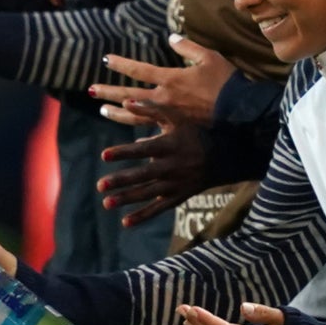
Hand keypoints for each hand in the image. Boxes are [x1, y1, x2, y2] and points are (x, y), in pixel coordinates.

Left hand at [89, 36, 234, 129]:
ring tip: (102, 110)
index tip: (106, 60)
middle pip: (128, 94)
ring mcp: (167, 117)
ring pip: (134, 116)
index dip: (121, 64)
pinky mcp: (175, 131)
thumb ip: (188, 47)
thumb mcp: (210, 57)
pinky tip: (129, 133)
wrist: (241, 113)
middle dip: (107, 91)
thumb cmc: (227, 83)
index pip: (139, 69)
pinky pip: (151, 132)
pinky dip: (139, 131)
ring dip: (116, 113)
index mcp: (170, 78)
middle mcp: (163, 98)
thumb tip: (171, 38)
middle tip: (90, 89)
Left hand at [96, 101, 209, 226]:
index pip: (143, 149)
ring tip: (106, 203)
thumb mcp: (177, 118)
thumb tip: (125, 102)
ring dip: (127, 199)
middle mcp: (171, 167)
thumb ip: (151, 110)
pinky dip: (143, 216)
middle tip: (100, 185)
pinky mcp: (178, 197)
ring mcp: (175, 184)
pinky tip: (125, 222)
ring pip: (148, 194)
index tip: (103, 155)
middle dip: (121, 180)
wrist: (225, 157)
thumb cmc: (195, 134)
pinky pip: (159, 209)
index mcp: (169, 146)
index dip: (124, 152)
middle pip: (143, 175)